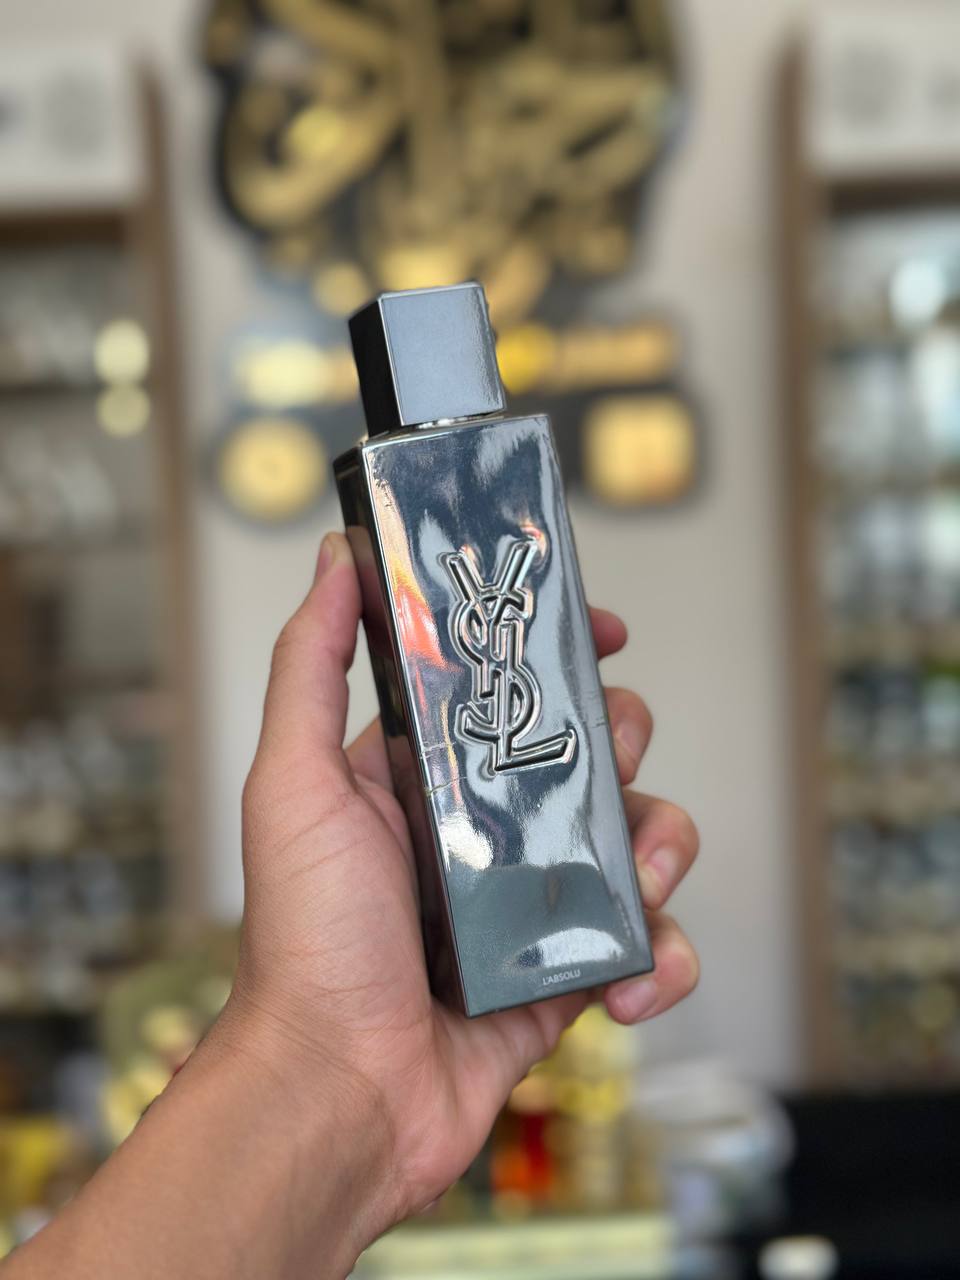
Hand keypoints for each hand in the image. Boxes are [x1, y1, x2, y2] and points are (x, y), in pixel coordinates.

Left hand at [229, 532, 699, 1238]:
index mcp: (427, 776)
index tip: (605, 632)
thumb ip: (310, 666)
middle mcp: (482, 831)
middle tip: (609, 762)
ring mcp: (529, 903)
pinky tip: (628, 981)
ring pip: (636, 840)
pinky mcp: (565, 973)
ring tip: (633, 882)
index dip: (563, 653)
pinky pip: (646, 943)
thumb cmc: (306, 941)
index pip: (510, 689)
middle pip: (591, 752)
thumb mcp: (294, 781)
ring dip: (658, 848)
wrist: (338, 1093)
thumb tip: (334, 561)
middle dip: (621, 744)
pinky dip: (661, 955)